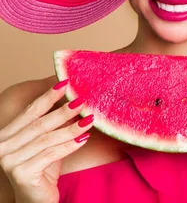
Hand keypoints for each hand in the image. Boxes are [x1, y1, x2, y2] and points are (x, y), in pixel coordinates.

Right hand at [0, 80, 93, 202]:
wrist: (37, 201)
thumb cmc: (43, 169)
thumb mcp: (47, 142)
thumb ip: (52, 124)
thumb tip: (71, 97)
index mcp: (5, 135)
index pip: (30, 112)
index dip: (47, 97)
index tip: (65, 83)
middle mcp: (2, 147)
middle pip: (39, 124)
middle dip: (63, 110)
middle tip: (83, 100)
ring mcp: (9, 161)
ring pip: (47, 139)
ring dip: (71, 128)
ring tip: (90, 120)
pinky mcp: (22, 173)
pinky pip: (50, 155)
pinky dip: (69, 146)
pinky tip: (84, 139)